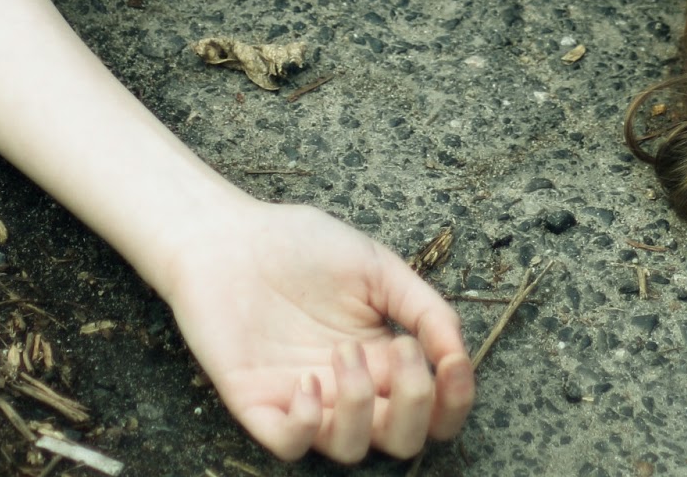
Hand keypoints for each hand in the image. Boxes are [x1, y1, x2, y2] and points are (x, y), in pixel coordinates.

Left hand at [159, 195, 474, 463]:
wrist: (228, 237)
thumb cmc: (301, 246)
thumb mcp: (376, 265)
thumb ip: (422, 306)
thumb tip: (457, 352)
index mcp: (383, 357)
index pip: (433, 406)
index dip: (454, 399)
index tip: (453, 364)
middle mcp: (348, 389)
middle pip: (401, 440)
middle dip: (415, 407)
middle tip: (401, 354)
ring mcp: (303, 401)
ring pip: (350, 450)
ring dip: (360, 407)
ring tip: (344, 352)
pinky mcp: (258, 405)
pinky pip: (290, 445)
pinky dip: (306, 425)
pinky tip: (305, 380)